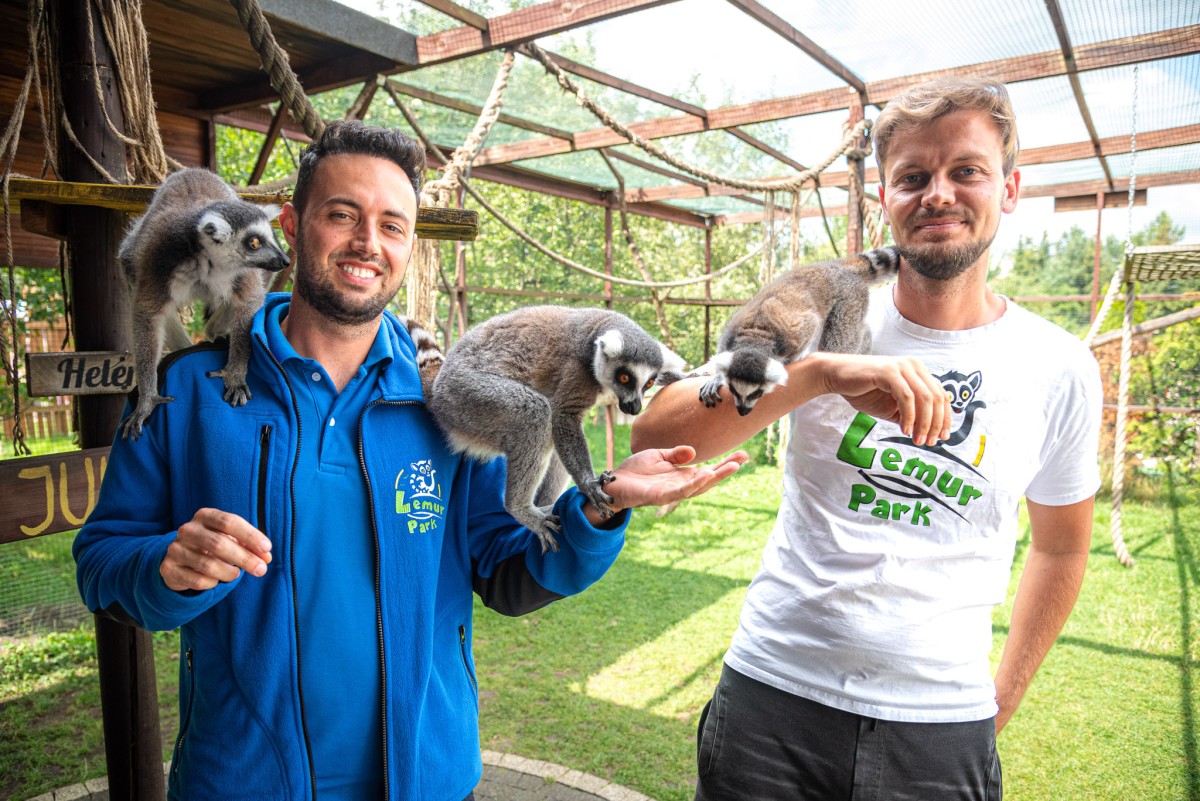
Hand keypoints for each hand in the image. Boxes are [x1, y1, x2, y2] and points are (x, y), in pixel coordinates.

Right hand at [161, 508, 272, 591]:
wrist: (180, 559)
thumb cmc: (213, 546)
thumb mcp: (231, 539)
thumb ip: (249, 546)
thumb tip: (266, 558)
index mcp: (205, 516)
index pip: (229, 522)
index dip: (250, 535)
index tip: (267, 549)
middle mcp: (188, 530)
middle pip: (219, 544)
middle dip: (244, 558)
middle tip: (261, 570)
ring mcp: (175, 549)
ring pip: (208, 565)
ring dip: (229, 572)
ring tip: (236, 574)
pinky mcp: (168, 569)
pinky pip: (197, 580)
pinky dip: (212, 583)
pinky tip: (215, 580)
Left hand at [598, 445, 748, 515]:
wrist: (613, 482)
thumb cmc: (636, 470)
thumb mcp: (659, 456)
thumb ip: (676, 454)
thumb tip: (694, 452)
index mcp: (682, 475)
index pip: (708, 470)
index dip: (725, 463)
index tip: (743, 454)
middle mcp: (680, 485)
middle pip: (708, 479)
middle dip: (725, 470)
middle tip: (743, 459)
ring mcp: (671, 492)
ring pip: (697, 487)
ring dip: (714, 478)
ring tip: (731, 467)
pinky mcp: (658, 496)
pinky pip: (678, 492)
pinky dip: (692, 485)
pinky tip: (703, 476)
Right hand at [811, 353, 950, 445]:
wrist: (835, 377)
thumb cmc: (863, 391)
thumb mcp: (891, 407)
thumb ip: (909, 415)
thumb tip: (927, 433)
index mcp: (918, 371)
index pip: (940, 395)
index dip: (945, 418)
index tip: (943, 437)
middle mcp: (913, 366)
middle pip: (936, 398)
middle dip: (935, 424)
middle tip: (928, 442)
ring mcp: (902, 367)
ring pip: (925, 399)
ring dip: (924, 423)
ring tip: (917, 440)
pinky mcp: (888, 372)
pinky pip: (906, 398)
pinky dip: (909, 416)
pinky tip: (904, 430)